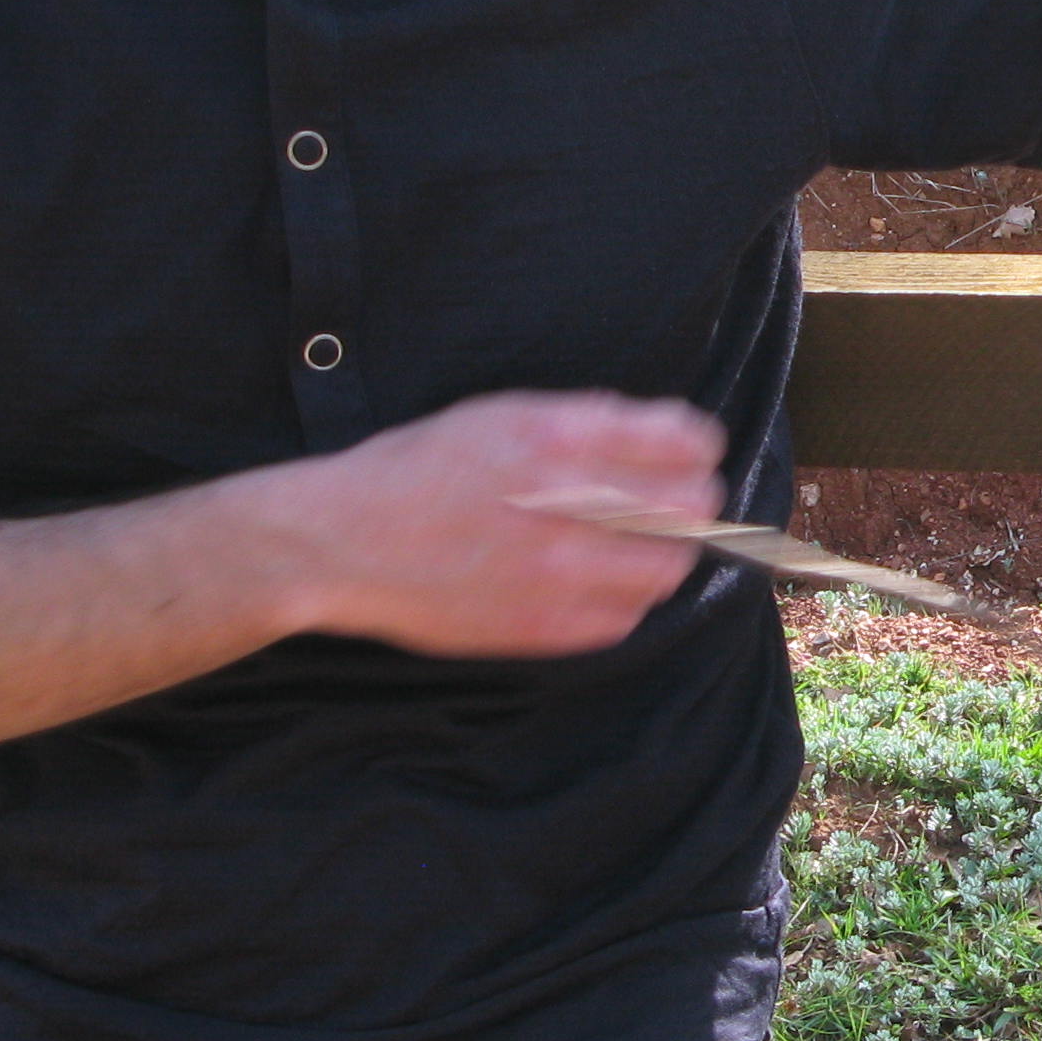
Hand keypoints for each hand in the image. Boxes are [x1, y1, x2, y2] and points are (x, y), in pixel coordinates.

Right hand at [279, 389, 727, 660]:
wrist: (343, 542)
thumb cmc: (416, 469)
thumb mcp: (497, 415)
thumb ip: (579, 422)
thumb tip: (656, 434)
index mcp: (556, 439)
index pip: (678, 440)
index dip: (698, 446)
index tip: (696, 451)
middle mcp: (566, 504)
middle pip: (688, 508)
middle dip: (695, 500)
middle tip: (687, 501)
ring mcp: (558, 571)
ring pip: (668, 568)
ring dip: (671, 553)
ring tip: (652, 546)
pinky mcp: (543, 625)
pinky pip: (625, 618)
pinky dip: (629, 599)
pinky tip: (606, 583)